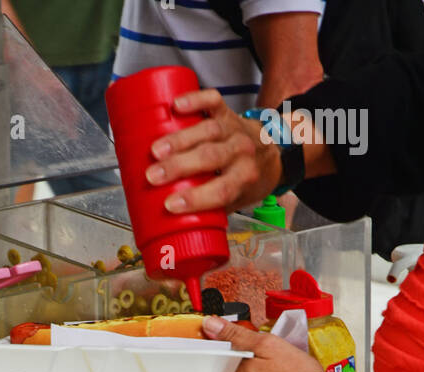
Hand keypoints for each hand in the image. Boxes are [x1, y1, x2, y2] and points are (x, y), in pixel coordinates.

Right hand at [145, 88, 281, 213]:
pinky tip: (176, 106)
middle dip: (179, 167)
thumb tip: (169, 220)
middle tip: (152, 176)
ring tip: (155, 150)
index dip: (196, 199)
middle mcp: (242, 152)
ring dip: (179, 139)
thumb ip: (208, 208)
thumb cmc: (246, 181)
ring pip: (208, 130)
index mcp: (245, 178)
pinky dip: (195, 100)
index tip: (170, 205)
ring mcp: (234, 129)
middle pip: (210, 157)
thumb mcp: (235, 201)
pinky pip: (213, 101)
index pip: (221, 190)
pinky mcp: (226, 112)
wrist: (271, 152)